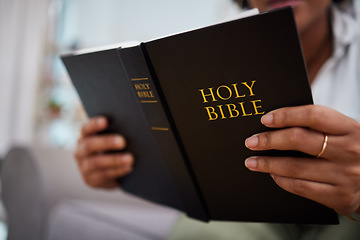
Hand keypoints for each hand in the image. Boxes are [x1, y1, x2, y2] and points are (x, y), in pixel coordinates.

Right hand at [74, 116, 133, 188]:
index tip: (106, 121)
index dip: (94, 124)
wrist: (111, 174)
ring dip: (115, 160)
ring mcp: (84, 167)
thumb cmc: (114, 150)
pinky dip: (118, 171)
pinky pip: (104, 175)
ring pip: (96, 162)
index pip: (86, 129)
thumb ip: (116, 133)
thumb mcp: (111, 141)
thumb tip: (132, 128)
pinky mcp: (91, 180)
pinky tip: (129, 167)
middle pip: (90, 145)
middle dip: (107, 142)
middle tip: (123, 142)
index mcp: (85, 137)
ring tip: (130, 158)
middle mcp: (81, 151)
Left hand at [244, 105, 359, 215]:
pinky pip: (301, 188)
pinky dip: (281, 180)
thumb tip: (275, 122)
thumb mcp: (343, 133)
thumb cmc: (350, 151)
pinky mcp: (339, 197)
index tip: (265, 119)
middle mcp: (349, 151)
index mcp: (350, 128)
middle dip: (269, 140)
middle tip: (251, 142)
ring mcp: (345, 175)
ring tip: (252, 161)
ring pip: (295, 167)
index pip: (313, 115)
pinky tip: (272, 175)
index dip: (285, 115)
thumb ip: (318, 126)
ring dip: (268, 164)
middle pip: (299, 140)